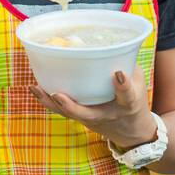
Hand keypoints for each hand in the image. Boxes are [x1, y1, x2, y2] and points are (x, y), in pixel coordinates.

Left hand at [31, 67, 155, 148]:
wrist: (131, 132)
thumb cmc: (136, 100)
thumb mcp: (139, 81)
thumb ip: (126, 63)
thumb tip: (109, 43)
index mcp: (129, 103)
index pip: (127, 96)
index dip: (123, 85)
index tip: (118, 73)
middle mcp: (108, 114)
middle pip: (88, 114)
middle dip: (72, 106)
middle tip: (58, 95)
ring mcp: (93, 119)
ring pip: (69, 114)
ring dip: (51, 103)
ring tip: (35, 88)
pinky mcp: (82, 119)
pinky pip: (63, 111)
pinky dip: (48, 101)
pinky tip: (36, 89)